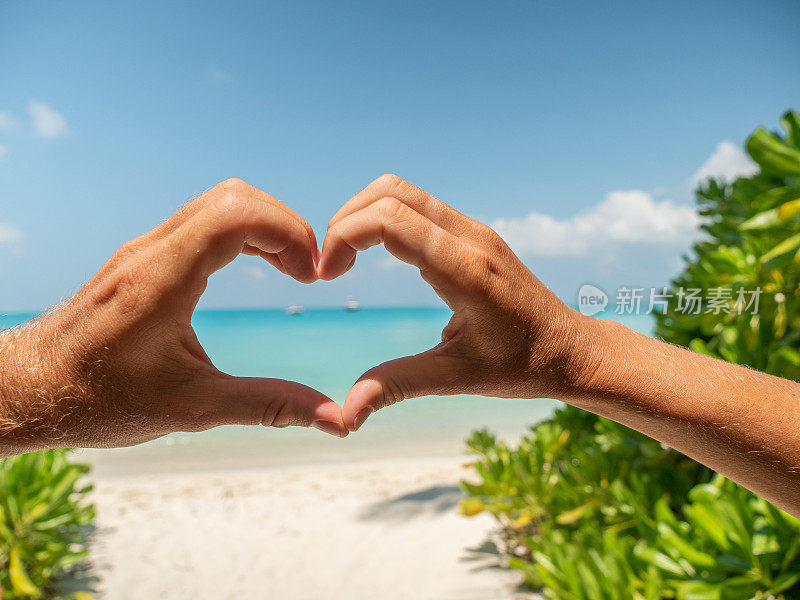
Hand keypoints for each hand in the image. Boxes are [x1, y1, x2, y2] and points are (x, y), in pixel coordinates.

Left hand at [0, 178, 346, 455]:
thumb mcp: (193, 408)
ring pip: (219, 201)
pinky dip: (243, 231)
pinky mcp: (143, 256)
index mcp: (161, 280)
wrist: (30, 389)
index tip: (311, 275)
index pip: (236, 214)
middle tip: (308, 271)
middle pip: (234, 196)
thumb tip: (336, 420)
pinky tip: (257, 266)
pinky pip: (203, 219)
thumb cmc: (100, 400)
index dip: (289, 232)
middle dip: (285, 226)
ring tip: (292, 268)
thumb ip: (268, 406)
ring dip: (266, 225)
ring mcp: (144, 248)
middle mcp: (151, 251)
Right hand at [319, 174, 598, 431]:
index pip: (391, 220)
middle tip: (330, 267)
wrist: (570, 350)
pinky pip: (417, 205)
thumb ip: (398, 385)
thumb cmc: (521, 367)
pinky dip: (383, 219)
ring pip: (401, 191)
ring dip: (362, 216)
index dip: (344, 237)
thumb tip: (344, 416)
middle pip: (389, 192)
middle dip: (345, 221)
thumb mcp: (457, 378)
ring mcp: (474, 230)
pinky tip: (373, 255)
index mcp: (467, 270)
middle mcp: (471, 237)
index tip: (328, 276)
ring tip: (345, 259)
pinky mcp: (473, 233)